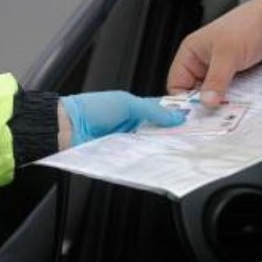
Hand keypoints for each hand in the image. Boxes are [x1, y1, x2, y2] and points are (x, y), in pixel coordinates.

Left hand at [60, 92, 186, 146]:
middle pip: (161, 131)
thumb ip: (153, 110)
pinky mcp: (123, 156)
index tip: (195, 121)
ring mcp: (129, 142)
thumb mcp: (126, 103)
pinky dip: (149, 158)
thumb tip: (177, 116)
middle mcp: (135, 125)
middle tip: (192, 138)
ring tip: (179, 149)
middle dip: (174, 134)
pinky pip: (140, 158)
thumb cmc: (91, 109)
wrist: (66, 128)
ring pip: (153, 146)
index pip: (164, 112)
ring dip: (163, 147)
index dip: (179, 116)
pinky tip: (159, 159)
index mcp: (137, 108)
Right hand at [167, 0, 261, 107]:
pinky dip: (235, 98)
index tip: (195, 115)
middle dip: (205, 104)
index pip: (177, 83)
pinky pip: (231, 91)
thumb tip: (206, 101)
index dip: (183, 100)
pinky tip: (241, 104)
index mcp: (192, 52)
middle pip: (196, 91)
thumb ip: (216, 80)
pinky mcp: (237, 73)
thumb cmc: (248, 26)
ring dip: (222, 102)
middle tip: (214, 117)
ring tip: (229, 113)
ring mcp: (221, 68)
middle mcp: (204, 61)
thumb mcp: (228, 55)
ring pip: (215, 93)